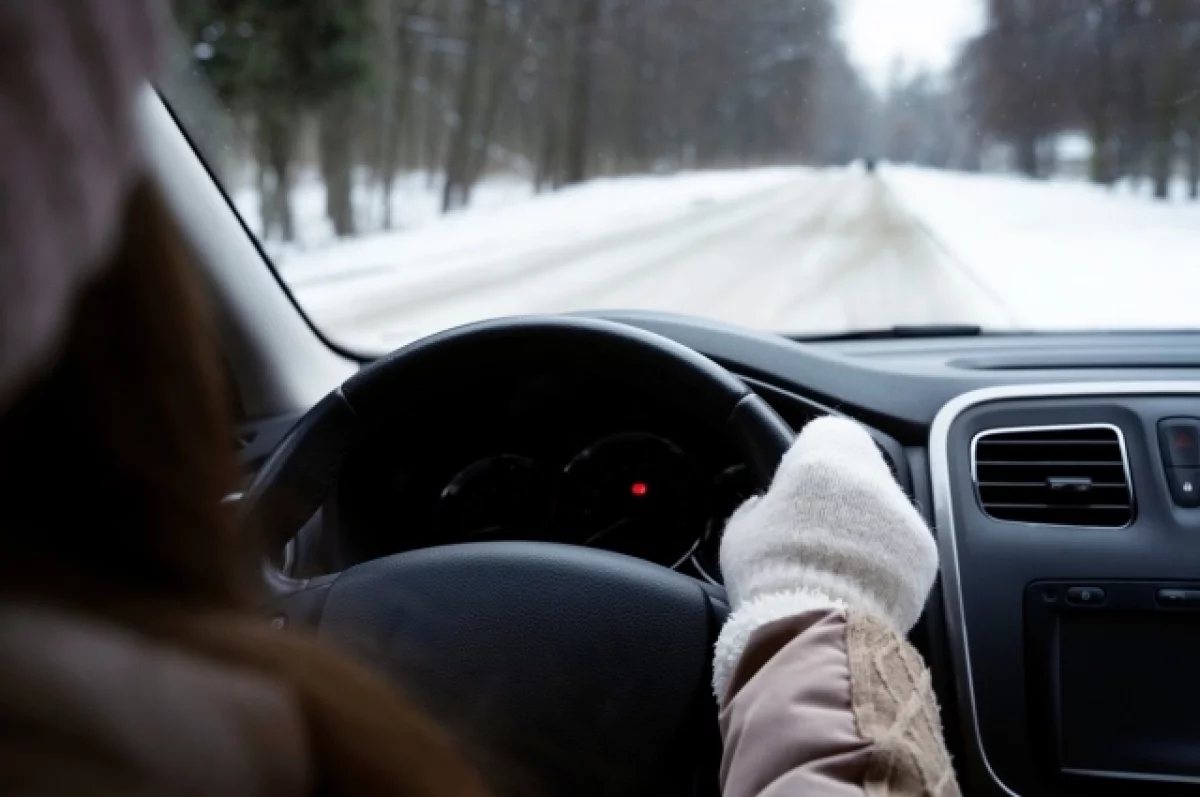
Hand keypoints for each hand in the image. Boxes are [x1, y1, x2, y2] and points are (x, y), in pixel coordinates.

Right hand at [713, 416, 937, 696]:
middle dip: (841, 495)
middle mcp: (873, 474)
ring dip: (866, 527)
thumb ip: (759, 506)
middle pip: (859, 470)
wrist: (816, 626)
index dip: (806, 460)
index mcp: (825, 453)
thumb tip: (765, 507)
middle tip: (813, 530)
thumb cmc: (770, 571)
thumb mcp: (743, 529)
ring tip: (835, 564)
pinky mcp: (925, 553)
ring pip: (884, 509)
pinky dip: (886, 560)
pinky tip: (858, 584)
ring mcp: (905, 513)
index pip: (824, 434)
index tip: (793, 489)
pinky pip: (903, 546)